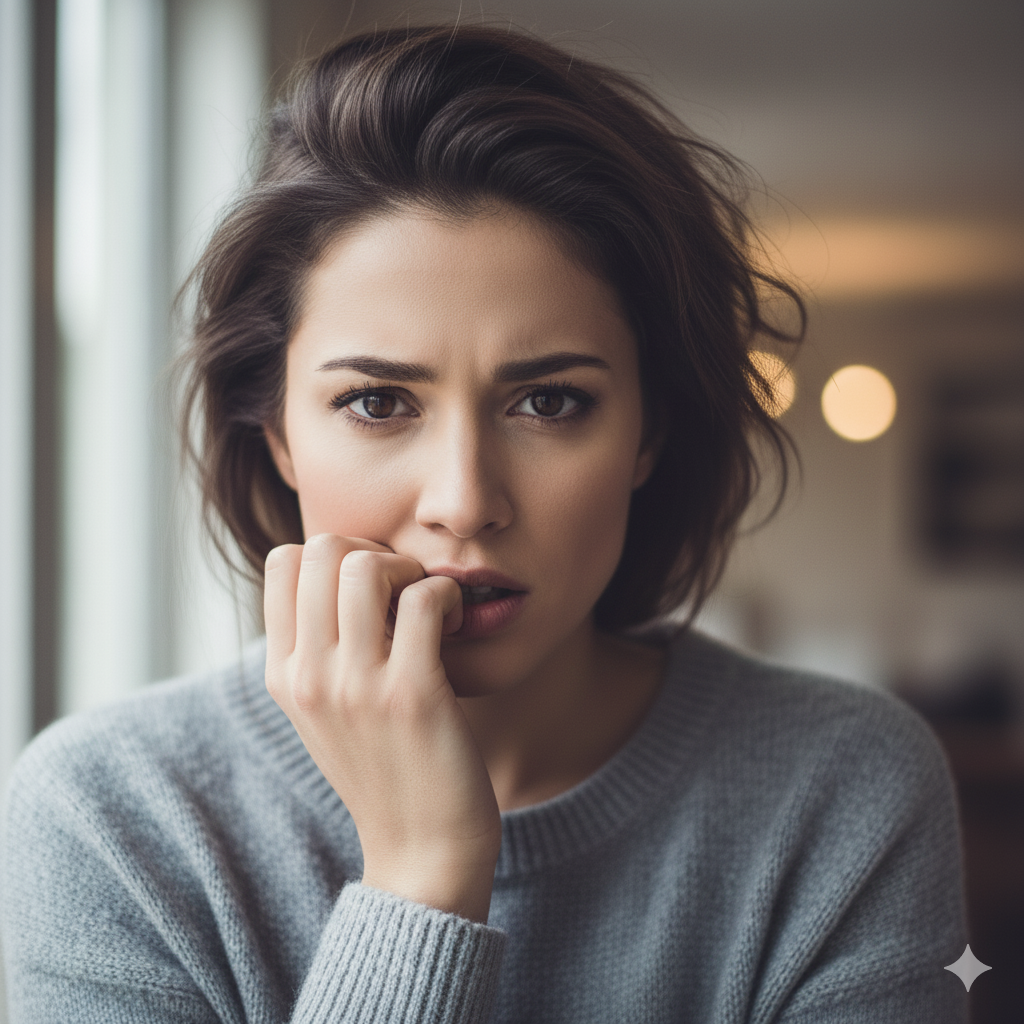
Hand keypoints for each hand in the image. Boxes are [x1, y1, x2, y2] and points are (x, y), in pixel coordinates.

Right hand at [263, 534, 500, 923]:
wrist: (420, 849)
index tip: (372, 587)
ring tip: (429, 605)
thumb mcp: (326, 710)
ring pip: (365, 566)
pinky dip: (448, 597)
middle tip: (404, 589)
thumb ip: (320, 648)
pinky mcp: (411, 696)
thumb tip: (344, 572)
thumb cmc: (386, 768)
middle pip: (321, 549)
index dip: (335, 554)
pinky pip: (424, 599)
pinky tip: (456, 625)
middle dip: (372, 551)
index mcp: (283, 674)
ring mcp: (356, 687)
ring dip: (410, 570)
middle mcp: (308, 676)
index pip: (282, 562)